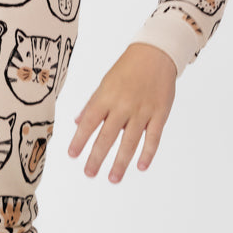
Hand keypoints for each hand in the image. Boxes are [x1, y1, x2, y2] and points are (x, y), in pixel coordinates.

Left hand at [67, 43, 176, 182]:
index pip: (89, 122)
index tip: (72, 155)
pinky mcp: (160, 113)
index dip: (80, 139)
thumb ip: (92, 104)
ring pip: (130, 141)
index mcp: (106, 97)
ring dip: (121, 161)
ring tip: (112, 178)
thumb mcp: (104, 83)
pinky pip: (153, 137)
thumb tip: (77, 123)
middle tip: (89, 173)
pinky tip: (141, 167)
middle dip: (97, 156)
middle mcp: (123, 105)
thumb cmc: (126, 69)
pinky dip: (148, 152)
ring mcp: (142, 110)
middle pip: (107, 135)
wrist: (155, 54)